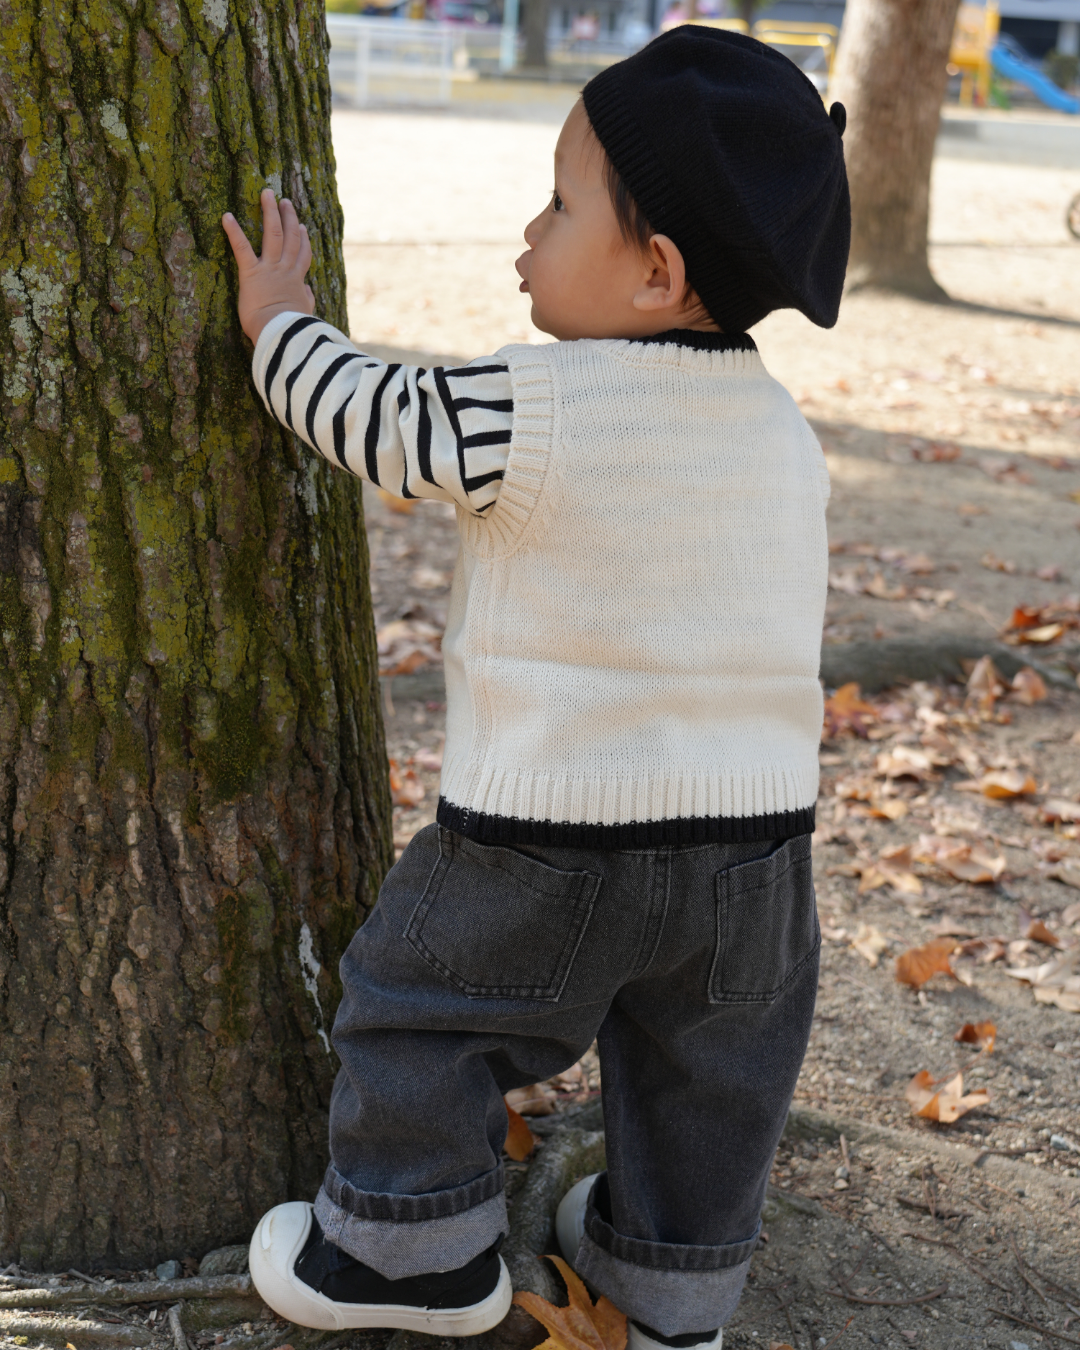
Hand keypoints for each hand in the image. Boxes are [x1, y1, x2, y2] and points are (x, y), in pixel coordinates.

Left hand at [222, 188, 315, 343]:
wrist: (280, 333)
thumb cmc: (291, 329)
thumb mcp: (303, 314)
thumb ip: (306, 300)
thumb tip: (308, 292)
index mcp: (296, 281)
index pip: (303, 255)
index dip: (303, 240)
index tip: (303, 227)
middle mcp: (285, 270)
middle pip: (290, 237)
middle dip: (288, 217)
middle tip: (285, 201)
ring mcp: (269, 269)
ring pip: (273, 234)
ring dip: (270, 212)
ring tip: (267, 195)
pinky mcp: (251, 273)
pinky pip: (242, 248)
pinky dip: (234, 231)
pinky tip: (227, 216)